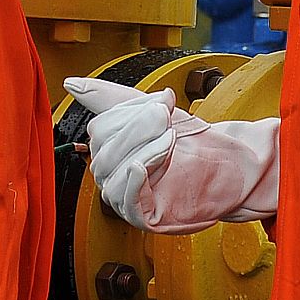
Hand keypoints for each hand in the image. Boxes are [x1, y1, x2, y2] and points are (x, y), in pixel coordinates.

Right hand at [63, 75, 279, 233]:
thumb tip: (71, 83)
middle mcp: (113, 172)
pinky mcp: (140, 216)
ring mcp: (125, 196)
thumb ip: (109, 96)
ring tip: (169, 139)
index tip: (163, 102)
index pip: (100, 127)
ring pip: (112, 172)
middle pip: (104, 147)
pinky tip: (145, 164)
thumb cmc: (191, 141)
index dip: (130, 112)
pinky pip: (124, 198)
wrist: (228, 166)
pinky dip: (135, 177)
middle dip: (138, 127)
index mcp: (111, 147)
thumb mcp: (150, 108)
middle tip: (166, 117)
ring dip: (143, 149)